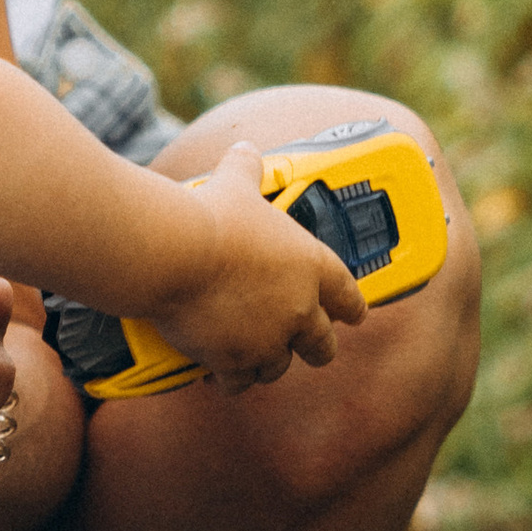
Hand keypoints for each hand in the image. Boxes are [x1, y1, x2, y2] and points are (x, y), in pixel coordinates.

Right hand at [151, 136, 365, 392]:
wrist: (177, 253)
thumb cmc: (211, 215)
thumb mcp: (235, 184)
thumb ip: (246, 169)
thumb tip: (244, 149)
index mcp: (312, 266)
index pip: (348, 295)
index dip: (353, 308)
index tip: (355, 317)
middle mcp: (299, 309)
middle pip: (321, 345)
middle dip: (316, 348)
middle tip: (308, 349)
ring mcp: (268, 340)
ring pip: (278, 367)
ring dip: (267, 363)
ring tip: (252, 358)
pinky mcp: (234, 360)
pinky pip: (239, 381)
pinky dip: (229, 379)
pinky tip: (217, 375)